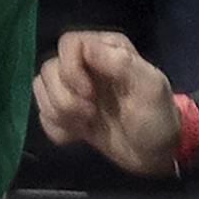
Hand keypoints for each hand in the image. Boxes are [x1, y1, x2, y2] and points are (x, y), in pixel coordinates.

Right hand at [32, 30, 180, 176]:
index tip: (89, 94)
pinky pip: (42, 112)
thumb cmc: (157, 118)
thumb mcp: (150, 88)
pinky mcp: (67, 112)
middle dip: (65, 97)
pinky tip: (76, 136)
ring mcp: (74, 88)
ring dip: (59, 112)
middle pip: (50, 68)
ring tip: (85, 124)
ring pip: (41, 88)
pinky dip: (55, 127)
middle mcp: (86, 63)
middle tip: (90, 114)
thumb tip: (86, 47)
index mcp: (106, 48)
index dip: (71, 70)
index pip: (68, 43)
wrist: (156, 155)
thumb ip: (121, 63)